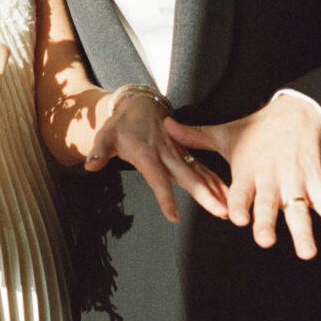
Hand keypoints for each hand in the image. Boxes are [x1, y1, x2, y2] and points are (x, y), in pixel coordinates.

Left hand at [85, 94, 228, 222]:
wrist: (140, 104)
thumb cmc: (121, 124)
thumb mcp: (106, 135)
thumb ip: (99, 151)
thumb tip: (90, 165)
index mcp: (147, 154)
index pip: (157, 179)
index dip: (165, 197)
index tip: (174, 216)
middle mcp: (167, 154)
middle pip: (188, 177)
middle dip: (205, 194)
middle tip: (221, 211)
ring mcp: (179, 153)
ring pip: (200, 173)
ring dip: (216, 190)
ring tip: (231, 208)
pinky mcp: (186, 153)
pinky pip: (203, 169)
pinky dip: (216, 181)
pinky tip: (229, 195)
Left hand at [164, 95, 320, 257]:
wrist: (296, 111)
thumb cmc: (256, 129)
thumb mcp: (225, 133)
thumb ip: (194, 137)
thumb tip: (166, 126)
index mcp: (248, 170)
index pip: (241, 191)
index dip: (239, 203)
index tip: (237, 218)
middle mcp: (271, 178)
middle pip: (268, 204)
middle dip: (267, 221)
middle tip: (264, 239)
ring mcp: (295, 181)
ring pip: (298, 209)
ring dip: (303, 229)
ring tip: (305, 251)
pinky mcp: (315, 181)